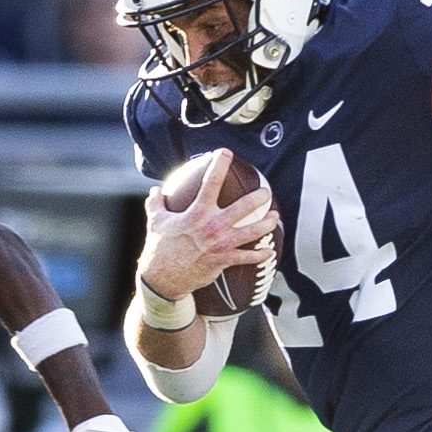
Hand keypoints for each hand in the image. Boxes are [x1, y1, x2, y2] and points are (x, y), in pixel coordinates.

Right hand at [137, 159, 276, 305]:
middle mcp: (212, 226)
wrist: (163, 278)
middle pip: (242, 207)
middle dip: (258, 198)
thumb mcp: (155, 221)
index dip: (219, 165)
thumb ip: (156, 203)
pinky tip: (269, 251)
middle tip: (266, 192)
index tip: (226, 153)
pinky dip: (260, 255)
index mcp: (196, 213)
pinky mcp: (224, 261)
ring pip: (251, 232)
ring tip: (275, 217)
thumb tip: (155, 190)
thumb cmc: (159, 248)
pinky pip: (247, 257)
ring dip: (266, 224)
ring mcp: (220, 245)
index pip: (210, 183)